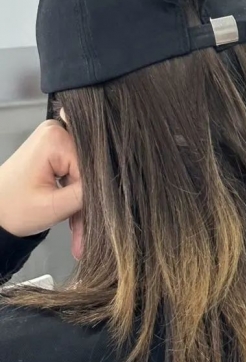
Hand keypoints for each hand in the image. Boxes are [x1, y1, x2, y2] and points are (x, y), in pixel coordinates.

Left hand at [0, 120, 81, 237]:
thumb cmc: (14, 210)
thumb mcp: (54, 207)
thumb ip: (87, 192)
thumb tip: (117, 186)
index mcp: (55, 138)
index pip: (91, 165)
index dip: (92, 193)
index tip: (90, 220)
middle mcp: (59, 129)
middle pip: (90, 166)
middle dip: (88, 199)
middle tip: (83, 232)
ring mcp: (58, 136)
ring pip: (86, 171)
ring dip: (82, 199)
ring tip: (77, 230)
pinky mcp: (58, 146)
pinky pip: (78, 170)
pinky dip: (76, 192)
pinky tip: (73, 212)